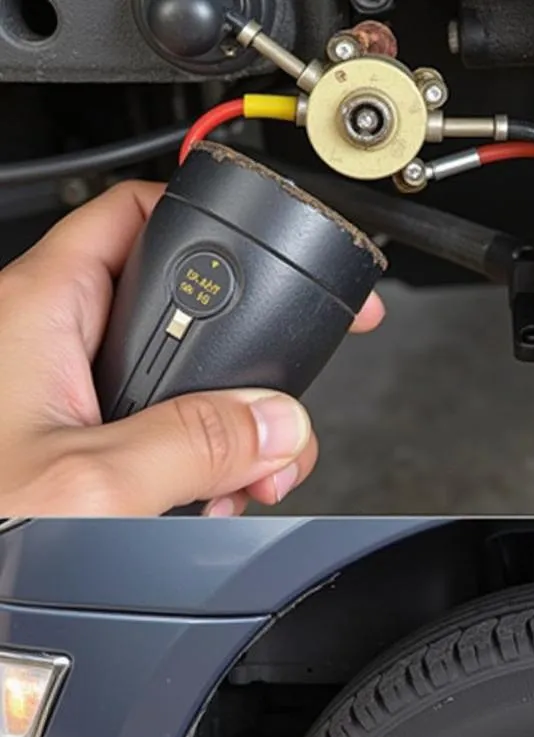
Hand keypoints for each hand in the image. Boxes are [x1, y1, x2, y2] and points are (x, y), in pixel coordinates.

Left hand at [0, 181, 383, 516]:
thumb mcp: (92, 487)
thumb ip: (195, 445)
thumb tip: (274, 421)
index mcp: (40, 313)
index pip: (135, 217)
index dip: (206, 225)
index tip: (274, 258)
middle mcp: (58, 348)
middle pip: (181, 316)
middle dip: (242, 370)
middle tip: (271, 420)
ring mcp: (75, 403)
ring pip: (184, 387)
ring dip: (231, 434)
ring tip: (242, 481)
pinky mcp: (87, 449)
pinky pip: (169, 439)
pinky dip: (204, 469)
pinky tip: (209, 502)